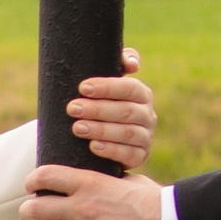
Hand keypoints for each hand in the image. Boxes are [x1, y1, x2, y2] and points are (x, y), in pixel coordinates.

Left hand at [22, 163, 171, 219]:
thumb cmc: (154, 201)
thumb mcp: (128, 179)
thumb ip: (106, 178)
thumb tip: (94, 175)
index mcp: (92, 183)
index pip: (47, 176)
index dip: (33, 180)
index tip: (31, 184)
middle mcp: (84, 207)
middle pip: (37, 207)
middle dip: (28, 209)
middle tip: (29, 210)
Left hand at [67, 50, 155, 169]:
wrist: (101, 135)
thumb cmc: (102, 102)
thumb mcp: (106, 83)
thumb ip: (117, 63)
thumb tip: (132, 65)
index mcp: (141, 94)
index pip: (130, 88)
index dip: (107, 87)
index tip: (83, 87)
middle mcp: (148, 115)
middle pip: (126, 111)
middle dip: (97, 109)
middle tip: (72, 108)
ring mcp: (146, 137)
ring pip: (128, 133)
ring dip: (101, 130)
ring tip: (77, 128)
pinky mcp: (140, 157)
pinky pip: (129, 155)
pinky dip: (111, 151)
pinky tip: (93, 147)